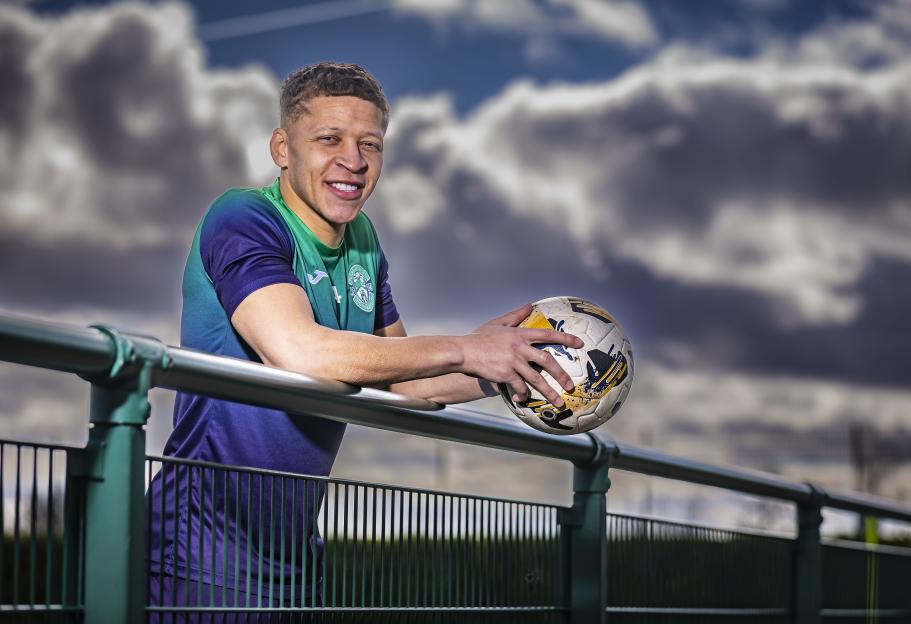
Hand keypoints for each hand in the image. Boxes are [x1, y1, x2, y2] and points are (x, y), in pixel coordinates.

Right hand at [459, 303, 583, 407]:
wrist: (462, 351)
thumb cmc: (479, 338)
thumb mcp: (498, 323)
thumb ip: (515, 316)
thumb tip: (529, 305)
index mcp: (520, 334)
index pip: (548, 335)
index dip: (565, 338)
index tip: (579, 344)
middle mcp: (519, 348)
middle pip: (547, 361)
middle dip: (561, 374)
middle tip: (570, 386)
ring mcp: (513, 362)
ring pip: (536, 379)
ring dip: (549, 393)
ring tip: (558, 403)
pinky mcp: (505, 374)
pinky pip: (519, 387)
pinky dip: (522, 394)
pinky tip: (522, 398)